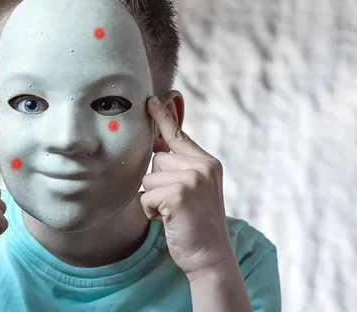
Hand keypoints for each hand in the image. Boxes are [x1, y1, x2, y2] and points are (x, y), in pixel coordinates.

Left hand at [141, 96, 235, 280]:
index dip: (162, 116)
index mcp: (208, 162)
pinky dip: (150, 212)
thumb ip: (181, 166)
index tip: (150, 100)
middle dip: (158, 183)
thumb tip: (157, 146)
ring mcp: (192, 178)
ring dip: (153, 199)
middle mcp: (202, 166)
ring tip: (173, 214)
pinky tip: (168, 221)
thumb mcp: (195, 189)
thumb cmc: (198, 225)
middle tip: (176, 205)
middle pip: (157, 158)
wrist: (211, 257)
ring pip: (149, 178)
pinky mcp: (178, 194)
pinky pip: (145, 196)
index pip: (178, 134)